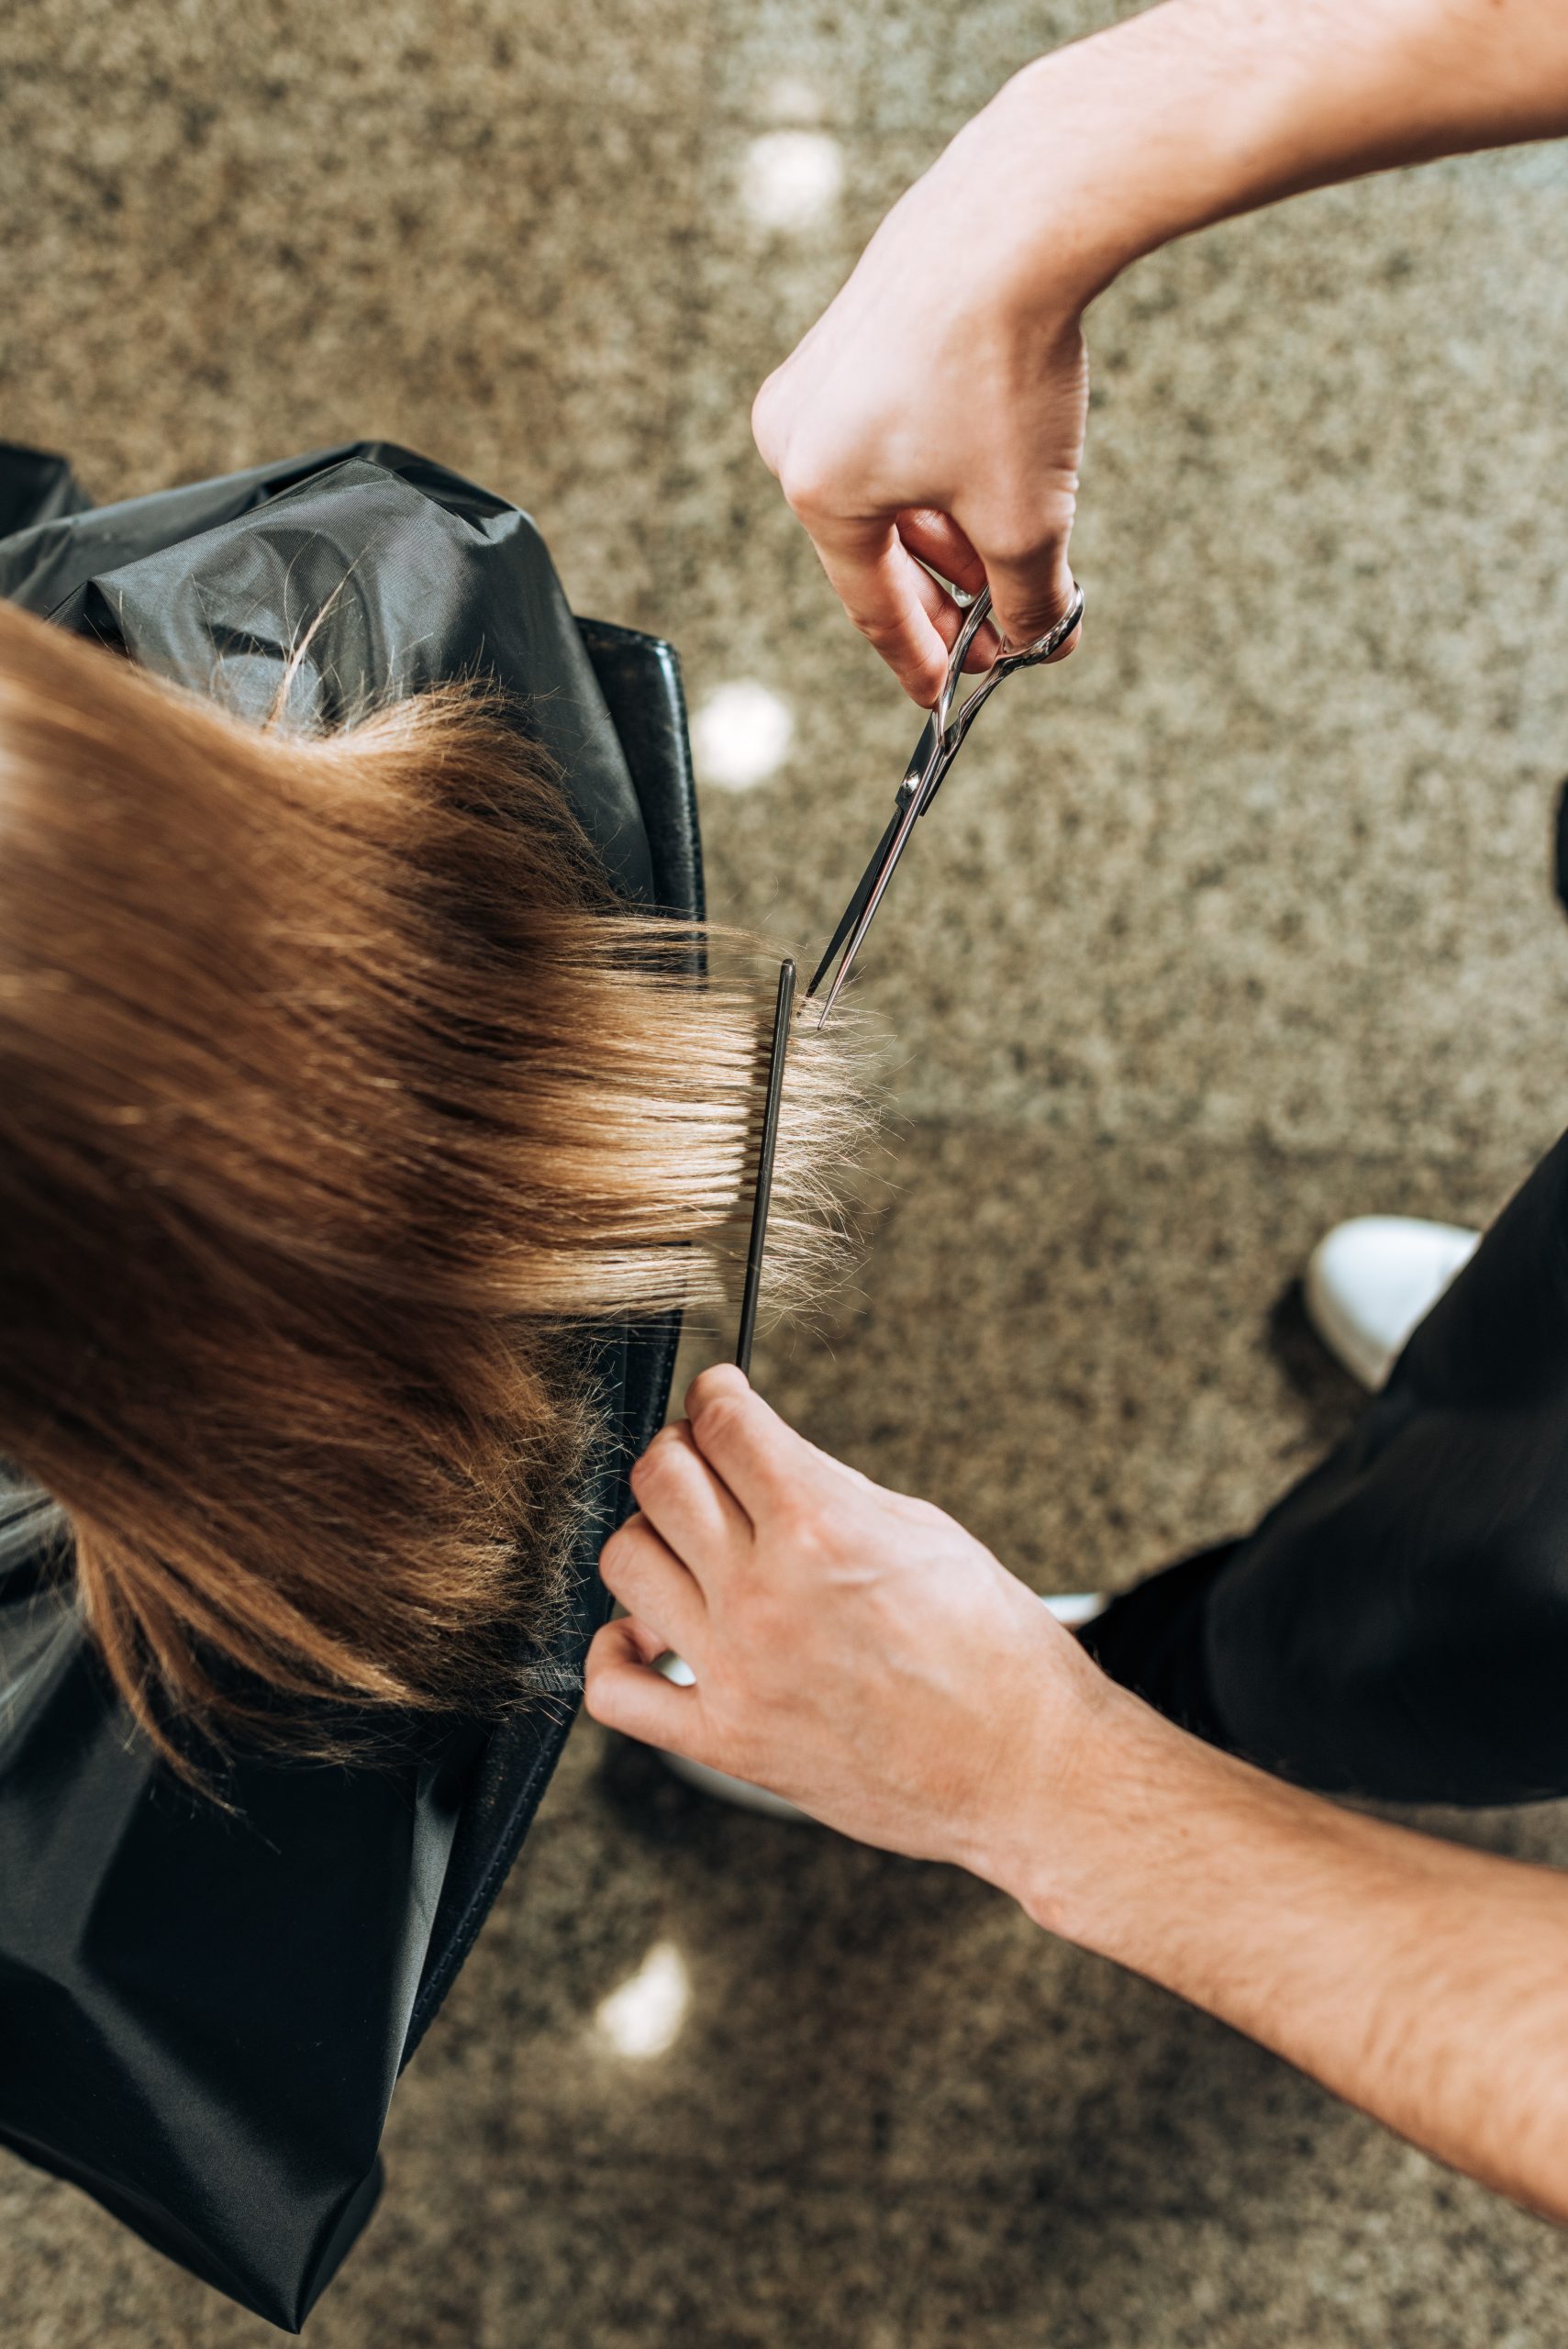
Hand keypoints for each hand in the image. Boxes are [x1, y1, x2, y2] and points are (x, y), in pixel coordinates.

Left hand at [585, 1366, 1113, 1881]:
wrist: (1026, 1770)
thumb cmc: (998, 1654)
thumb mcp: (925, 1532)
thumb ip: (829, 1488)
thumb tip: (765, 1453)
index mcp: (821, 1528)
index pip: (721, 1424)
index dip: (716, 1395)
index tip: (719, 1397)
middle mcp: (765, 1594)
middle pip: (660, 1478)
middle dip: (682, 1450)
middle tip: (708, 1458)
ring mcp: (736, 1671)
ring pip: (625, 1562)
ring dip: (652, 1537)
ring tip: (689, 1544)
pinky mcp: (725, 1741)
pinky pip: (615, 1690)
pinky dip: (616, 1652)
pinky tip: (648, 1633)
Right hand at [751, 73, 1095, 705]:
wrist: (1019, 214)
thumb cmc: (1003, 370)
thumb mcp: (1025, 519)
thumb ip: (1028, 599)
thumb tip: (1039, 641)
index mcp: (816, 488)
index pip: (869, 606)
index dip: (920, 660)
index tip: (951, 692)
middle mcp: (797, 427)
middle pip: (878, 545)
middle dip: (948, 594)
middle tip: (1003, 631)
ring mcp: (823, 366)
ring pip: (893, 482)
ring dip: (952, 529)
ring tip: (1016, 555)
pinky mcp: (862, 317)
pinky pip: (900, 423)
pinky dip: (947, 463)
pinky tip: (1002, 473)